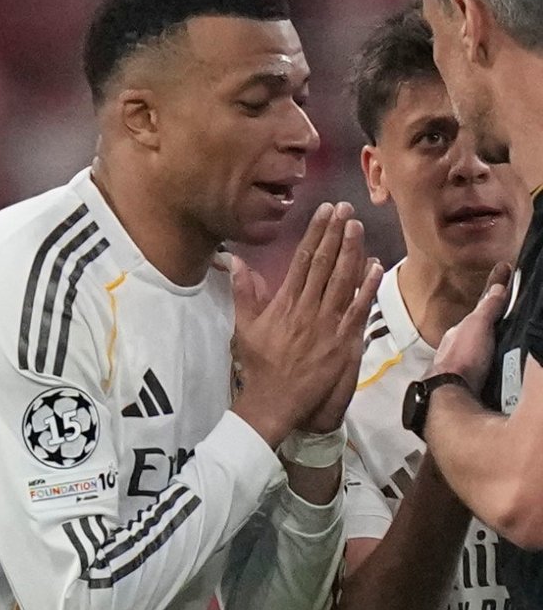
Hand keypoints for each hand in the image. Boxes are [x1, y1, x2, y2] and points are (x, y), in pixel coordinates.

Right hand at [230, 202, 383, 444]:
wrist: (275, 399)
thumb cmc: (259, 364)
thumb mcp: (244, 326)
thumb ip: (244, 292)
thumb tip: (234, 260)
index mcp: (284, 303)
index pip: (301, 260)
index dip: (315, 234)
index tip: (324, 212)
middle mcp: (306, 309)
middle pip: (324, 264)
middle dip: (335, 235)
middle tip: (346, 210)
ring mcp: (326, 324)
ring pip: (341, 281)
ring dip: (351, 252)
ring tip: (357, 227)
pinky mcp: (342, 341)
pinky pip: (357, 309)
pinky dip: (366, 287)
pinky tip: (375, 266)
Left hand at [431, 262, 512, 388]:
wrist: (451, 392)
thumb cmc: (461, 357)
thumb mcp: (476, 325)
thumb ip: (487, 307)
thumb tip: (499, 286)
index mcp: (459, 332)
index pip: (481, 309)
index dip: (494, 296)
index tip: (504, 284)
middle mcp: (459, 347)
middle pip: (480, 331)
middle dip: (493, 323)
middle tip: (510, 313)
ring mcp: (463, 365)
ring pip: (482, 349)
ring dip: (494, 343)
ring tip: (513, 339)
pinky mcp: (472, 382)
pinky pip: (488, 366)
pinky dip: (495, 361)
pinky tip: (503, 364)